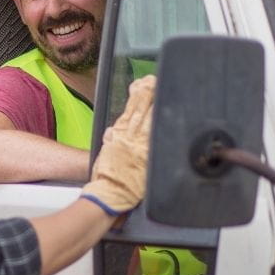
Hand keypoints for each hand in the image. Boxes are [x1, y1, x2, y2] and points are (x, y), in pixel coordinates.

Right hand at [81, 75, 154, 214]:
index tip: (142, 83)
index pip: (129, 109)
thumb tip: (115, 130)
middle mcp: (130, 138)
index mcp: (118, 135)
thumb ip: (112, 139)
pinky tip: (169, 119)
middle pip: (141, 111)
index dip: (136, 94)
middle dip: (148, 94)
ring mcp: (141, 148)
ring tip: (164, 93)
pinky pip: (158, 140)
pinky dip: (162, 128)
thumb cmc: (106, 176)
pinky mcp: (150, 159)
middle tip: (155, 81)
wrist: (109, 194)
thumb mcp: (105, 152)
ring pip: (151, 121)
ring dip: (156, 106)